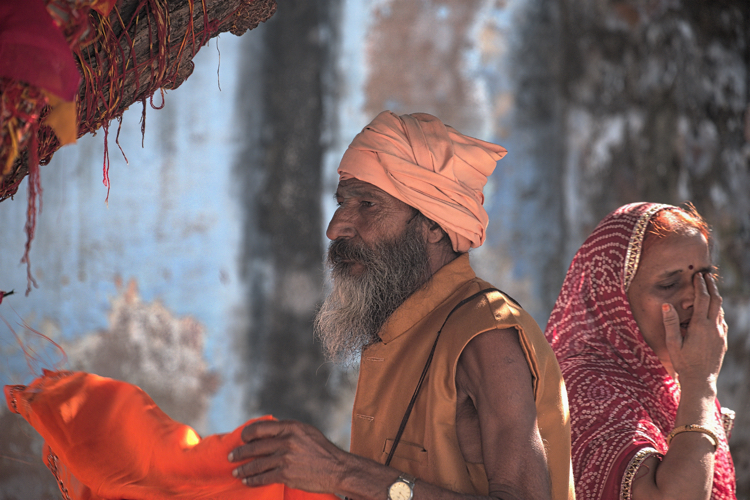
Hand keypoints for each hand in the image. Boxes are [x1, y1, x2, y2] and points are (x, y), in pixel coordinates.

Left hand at [228, 419, 344, 493]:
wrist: (336, 468)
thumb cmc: (321, 449)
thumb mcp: (306, 432)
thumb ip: (287, 430)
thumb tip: (267, 431)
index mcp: (290, 427)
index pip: (259, 428)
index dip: (246, 434)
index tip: (242, 439)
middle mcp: (286, 441)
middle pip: (254, 447)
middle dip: (239, 453)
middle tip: (231, 457)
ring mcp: (285, 458)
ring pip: (256, 464)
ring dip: (243, 469)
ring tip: (236, 472)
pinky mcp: (286, 474)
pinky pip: (263, 477)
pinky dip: (253, 480)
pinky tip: (247, 481)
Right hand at [663, 273, 726, 387]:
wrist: (701, 381)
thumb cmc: (683, 362)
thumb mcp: (672, 343)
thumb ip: (671, 323)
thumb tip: (667, 305)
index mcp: (700, 326)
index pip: (702, 299)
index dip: (700, 285)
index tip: (697, 275)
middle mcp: (714, 328)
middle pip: (716, 300)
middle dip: (711, 286)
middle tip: (706, 275)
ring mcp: (721, 334)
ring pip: (720, 310)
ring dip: (715, 298)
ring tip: (709, 289)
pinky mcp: (723, 341)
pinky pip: (722, 321)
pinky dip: (717, 311)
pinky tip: (712, 311)